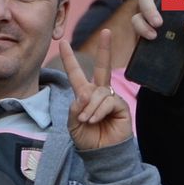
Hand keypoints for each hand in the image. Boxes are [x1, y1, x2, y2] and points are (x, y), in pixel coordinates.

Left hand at [62, 31, 132, 149]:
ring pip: (99, 93)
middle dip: (105, 49)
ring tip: (87, 121)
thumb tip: (85, 94)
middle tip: (107, 31)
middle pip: (102, 67)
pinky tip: (95, 120)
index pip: (76, 73)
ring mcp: (111, 98)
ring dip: (90, 108)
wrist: (101, 153)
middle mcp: (98, 93)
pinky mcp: (121, 106)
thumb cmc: (87, 138)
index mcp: (84, 95)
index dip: (69, 59)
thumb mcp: (73, 124)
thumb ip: (75, 109)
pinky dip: (98, 111)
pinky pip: (108, 101)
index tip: (62, 43)